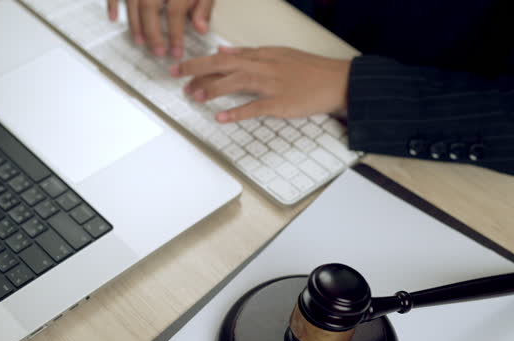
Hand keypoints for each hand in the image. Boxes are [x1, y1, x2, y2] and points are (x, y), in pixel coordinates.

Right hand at [107, 0, 213, 57]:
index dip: (175, 34)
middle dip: (152, 32)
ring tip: (140, 41)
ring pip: (132, 0)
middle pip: (150, 6)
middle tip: (157, 51)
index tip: (176, 52)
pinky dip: (112, 3)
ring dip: (134, 23)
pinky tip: (113, 17)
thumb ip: (204, 6)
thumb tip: (201, 29)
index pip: (176, 10)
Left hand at [170, 47, 350, 122]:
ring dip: (213, 88)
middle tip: (176, 76)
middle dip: (198, 69)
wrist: (337, 80)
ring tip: (194, 95)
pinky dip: (237, 112)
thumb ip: (249, 53)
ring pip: (237, 82)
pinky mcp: (281, 103)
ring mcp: (272, 84)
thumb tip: (224, 50)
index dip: (201, 61)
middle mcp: (264, 66)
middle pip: (225, 64)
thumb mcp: (278, 54)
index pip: (225, 55)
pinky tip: (221, 117)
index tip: (181, 67)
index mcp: (262, 55)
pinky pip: (255, 107)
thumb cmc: (310, 70)